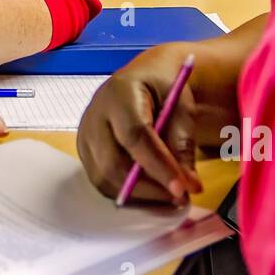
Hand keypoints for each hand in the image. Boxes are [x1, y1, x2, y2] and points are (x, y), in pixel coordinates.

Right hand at [77, 41, 221, 205]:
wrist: (142, 78)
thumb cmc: (163, 88)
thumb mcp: (182, 105)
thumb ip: (183, 142)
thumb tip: (188, 186)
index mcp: (119, 92)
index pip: (134, 135)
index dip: (158, 166)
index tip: (183, 189)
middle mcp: (94, 114)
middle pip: (113, 163)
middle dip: (149, 188)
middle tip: (180, 196)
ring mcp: (85, 134)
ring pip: (105, 179)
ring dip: (140, 195)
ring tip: (168, 193)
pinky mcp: (85, 152)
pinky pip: (103, 182)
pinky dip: (129, 193)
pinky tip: (151, 189)